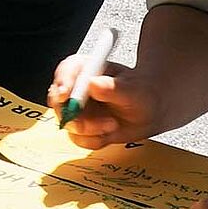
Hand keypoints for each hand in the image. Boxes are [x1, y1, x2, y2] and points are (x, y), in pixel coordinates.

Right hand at [47, 55, 164, 147]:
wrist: (149, 112)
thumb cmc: (142, 94)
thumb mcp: (132, 90)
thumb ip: (112, 87)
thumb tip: (92, 83)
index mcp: (87, 69)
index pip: (66, 71)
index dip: (62, 81)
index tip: (66, 94)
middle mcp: (77, 88)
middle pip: (58, 100)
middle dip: (72, 115)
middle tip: (87, 124)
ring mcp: (77, 109)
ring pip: (68, 123)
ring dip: (89, 130)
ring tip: (112, 125)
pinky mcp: (81, 127)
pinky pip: (78, 139)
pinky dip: (94, 140)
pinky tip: (109, 133)